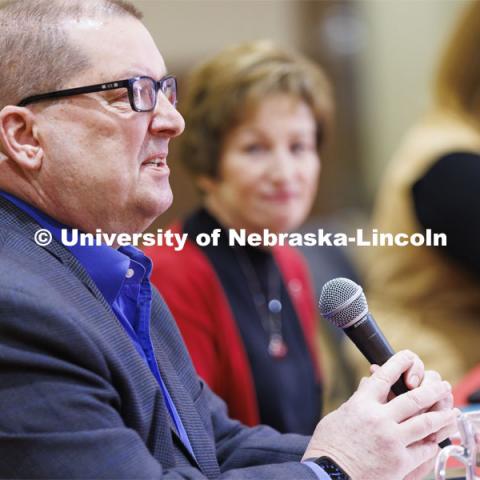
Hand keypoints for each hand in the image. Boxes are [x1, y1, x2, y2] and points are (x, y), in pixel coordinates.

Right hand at [303, 350, 456, 479]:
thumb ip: (357, 399)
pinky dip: (431, 443)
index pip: (384, 376)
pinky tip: (436, 440)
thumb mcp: (339, 415)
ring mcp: (391, 440)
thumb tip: (367, 383)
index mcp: (361, 404)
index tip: (409, 356)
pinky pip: (423, 449)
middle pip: (413, 398)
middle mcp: (378, 418)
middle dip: (431, 389)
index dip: (399, 363)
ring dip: (441, 415)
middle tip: (441, 384)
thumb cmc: (329, 445)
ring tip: (450, 411)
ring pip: (425, 422)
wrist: (329, 475)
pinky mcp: (399, 462)